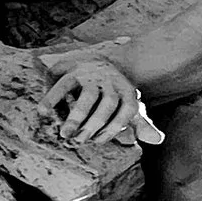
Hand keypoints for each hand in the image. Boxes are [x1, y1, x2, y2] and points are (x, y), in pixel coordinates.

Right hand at [42, 60, 163, 145]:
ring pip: (87, 97)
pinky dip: (52, 98)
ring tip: (64, 133)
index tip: (97, 141)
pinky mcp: (72, 69)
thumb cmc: (113, 91)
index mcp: (128, 90)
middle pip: (107, 106)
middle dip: (94, 125)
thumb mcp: (128, 104)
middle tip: (79, 140)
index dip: (115, 128)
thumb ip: (141, 123)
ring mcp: (92, 74)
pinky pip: (62, 84)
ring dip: (76, 116)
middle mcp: (111, 81)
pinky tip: (43, 111)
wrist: (98, 60)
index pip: (128, 110)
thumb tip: (158, 140)